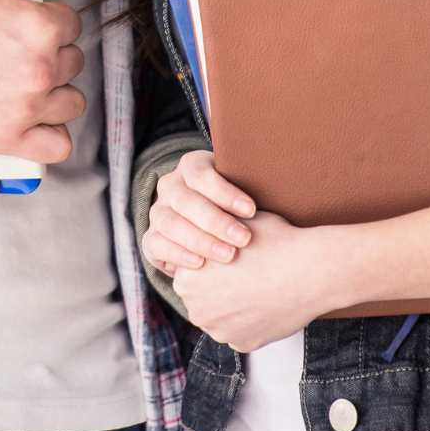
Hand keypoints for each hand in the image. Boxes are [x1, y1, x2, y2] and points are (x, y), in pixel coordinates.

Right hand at [0, 0, 85, 163]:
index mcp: (39, 27)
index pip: (69, 23)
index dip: (45, 19)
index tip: (17, 22)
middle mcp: (39, 71)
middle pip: (72, 61)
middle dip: (48, 53)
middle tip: (10, 48)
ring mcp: (25, 109)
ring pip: (70, 101)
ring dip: (52, 92)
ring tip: (19, 79)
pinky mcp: (7, 139)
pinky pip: (57, 144)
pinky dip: (48, 133)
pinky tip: (27, 114)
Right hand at [142, 149, 255, 272]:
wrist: (215, 236)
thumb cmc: (240, 212)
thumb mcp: (246, 194)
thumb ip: (254, 188)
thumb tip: (278, 185)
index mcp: (191, 166)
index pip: (200, 175)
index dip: (224, 192)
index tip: (251, 210)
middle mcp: (170, 186)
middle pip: (186, 200)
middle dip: (216, 221)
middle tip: (244, 238)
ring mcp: (158, 213)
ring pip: (171, 223)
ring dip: (201, 240)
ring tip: (228, 255)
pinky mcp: (151, 239)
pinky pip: (157, 244)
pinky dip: (178, 254)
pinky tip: (200, 264)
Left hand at [171, 210, 338, 351]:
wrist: (309, 270)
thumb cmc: (272, 241)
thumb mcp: (232, 225)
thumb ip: (208, 233)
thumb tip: (200, 226)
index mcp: (186, 279)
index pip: (190, 273)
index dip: (210, 264)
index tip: (229, 258)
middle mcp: (196, 309)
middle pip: (202, 298)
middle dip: (216, 288)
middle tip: (243, 274)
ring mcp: (220, 331)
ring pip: (220, 318)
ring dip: (232, 307)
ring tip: (256, 289)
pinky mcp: (243, 344)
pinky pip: (240, 333)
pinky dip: (250, 322)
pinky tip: (265, 305)